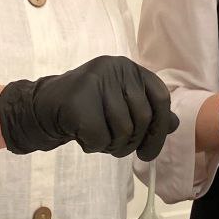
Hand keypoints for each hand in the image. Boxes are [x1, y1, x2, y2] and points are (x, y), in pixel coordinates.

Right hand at [0, 56, 178, 160]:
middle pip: (143, 118)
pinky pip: (101, 138)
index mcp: (129, 67)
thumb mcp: (119, 104)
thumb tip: (175, 124)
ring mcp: (96, 83)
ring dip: (112, 146)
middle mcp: (115, 68)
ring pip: (123, 131)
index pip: (160, 97)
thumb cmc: (87, 107)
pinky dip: (94, 146)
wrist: (43, 108)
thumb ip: (147, 111)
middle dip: (133, 143)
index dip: (160, 128)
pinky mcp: (78, 103)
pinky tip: (81, 137)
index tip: (149, 150)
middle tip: (116, 149)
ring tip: (97, 139)